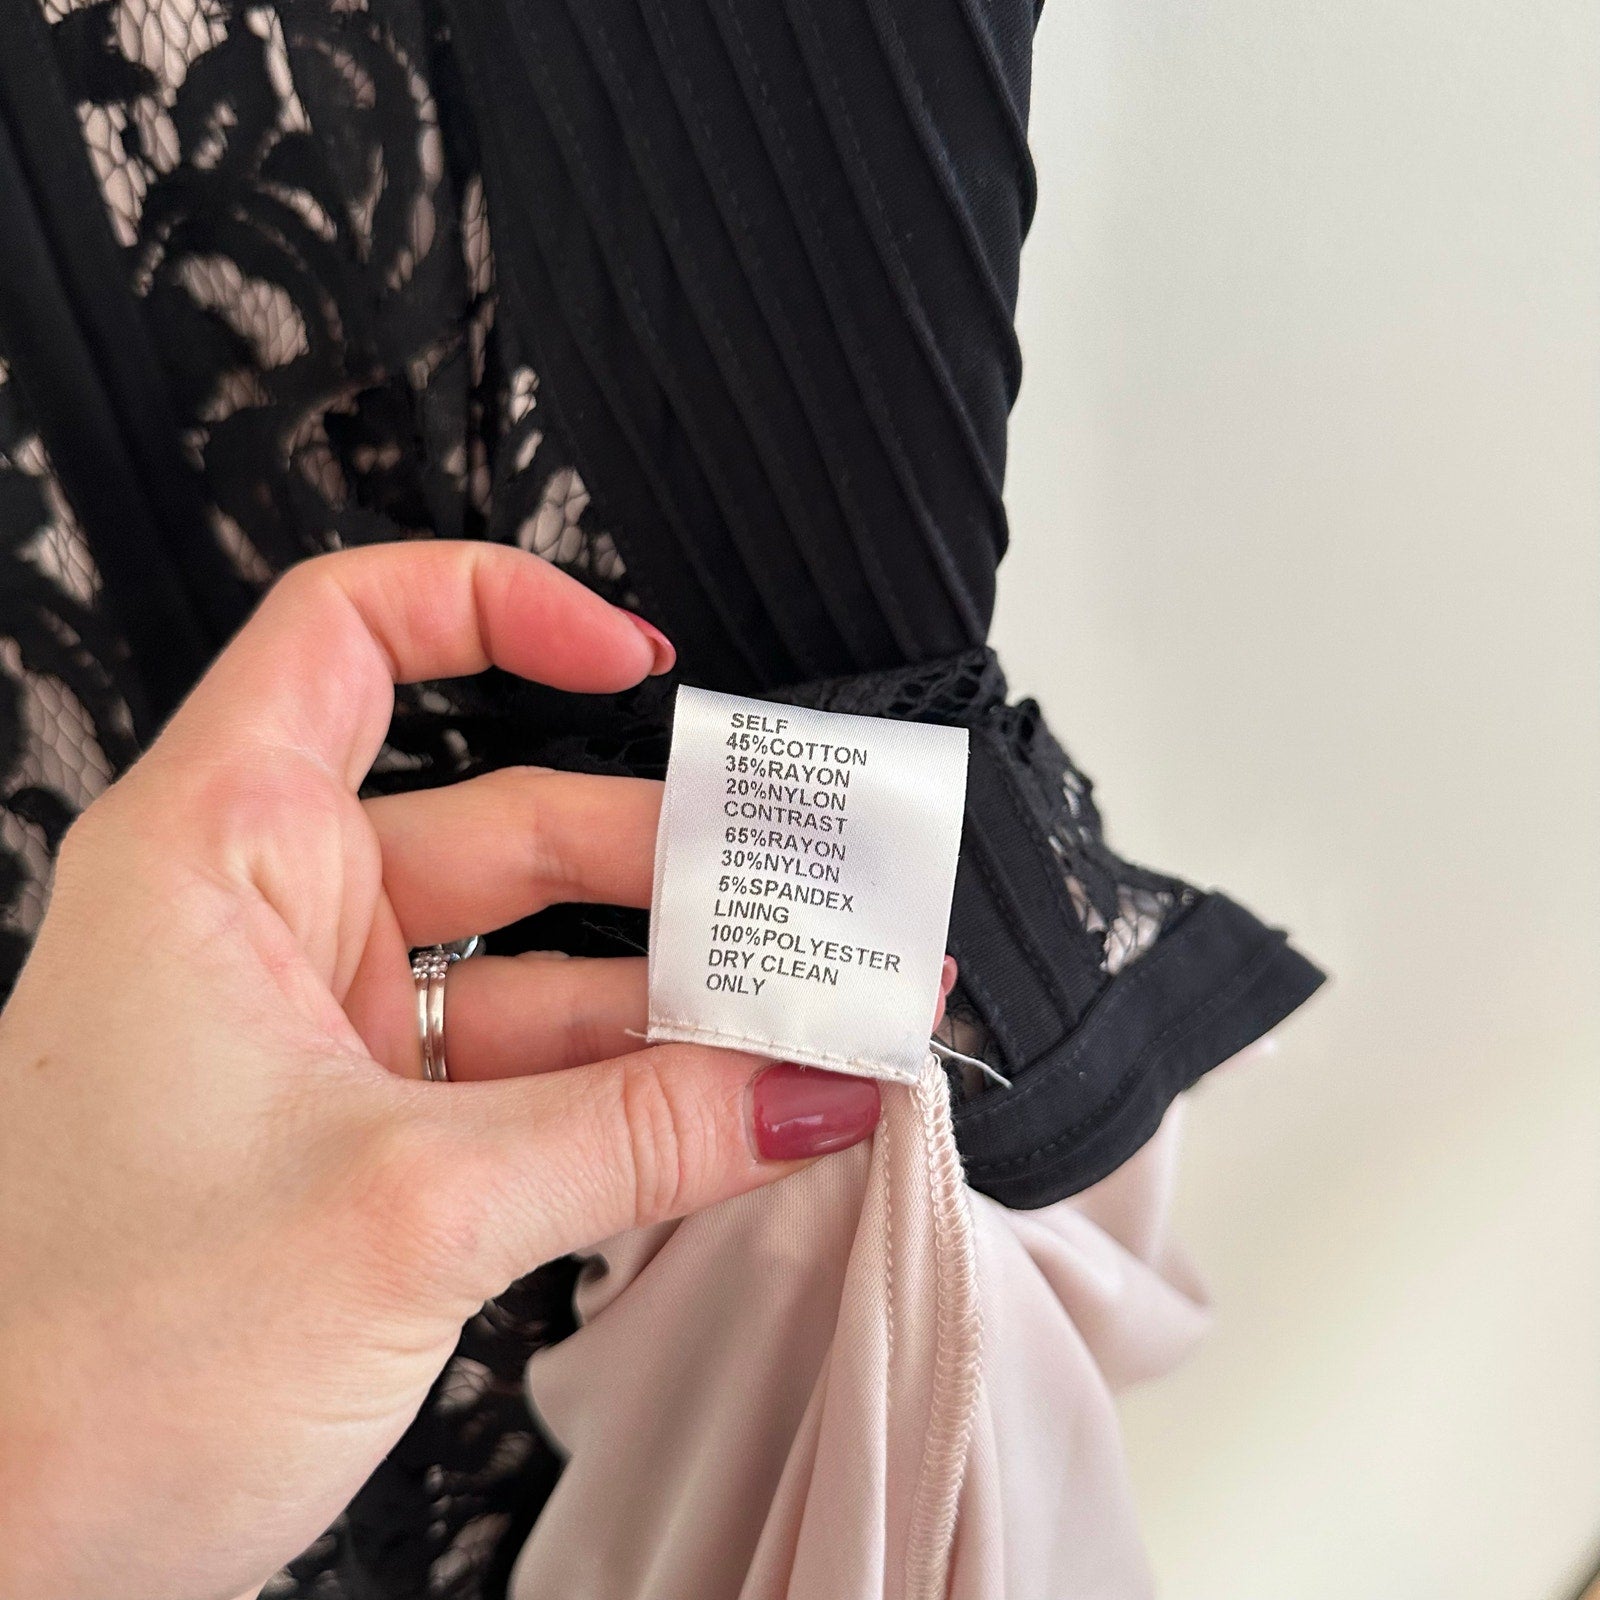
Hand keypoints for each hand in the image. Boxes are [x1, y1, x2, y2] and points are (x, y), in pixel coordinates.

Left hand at [0, 544, 929, 1599]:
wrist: (5, 1560)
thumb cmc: (85, 1366)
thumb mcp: (405, 1210)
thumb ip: (636, 1136)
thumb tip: (805, 1089)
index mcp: (217, 856)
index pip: (351, 634)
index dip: (498, 609)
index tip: (635, 657)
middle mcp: (271, 922)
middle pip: (511, 825)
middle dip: (675, 871)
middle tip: (813, 905)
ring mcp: (329, 1032)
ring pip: (543, 967)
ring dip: (683, 1006)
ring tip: (816, 1028)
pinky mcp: (372, 1130)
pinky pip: (536, 1076)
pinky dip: (639, 1097)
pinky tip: (740, 1115)